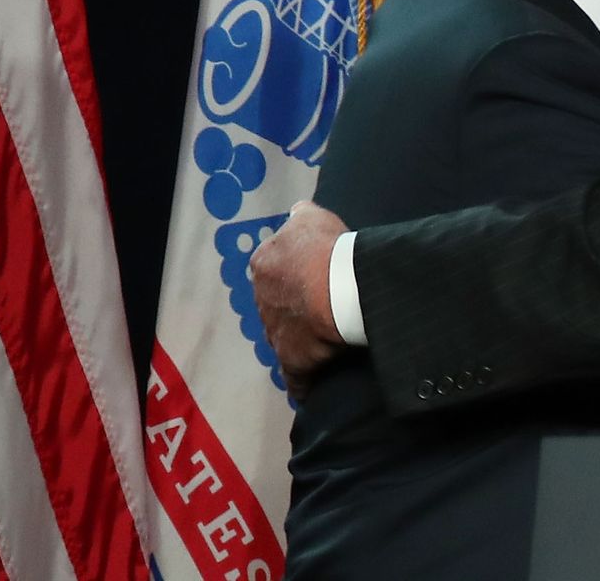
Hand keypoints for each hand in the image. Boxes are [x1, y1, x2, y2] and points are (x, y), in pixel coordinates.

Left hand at [248, 201, 347, 396]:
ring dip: (299, 338)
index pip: (271, 267)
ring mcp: (274, 332)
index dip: (292, 270)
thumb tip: (295, 213)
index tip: (311, 273)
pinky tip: (312, 385)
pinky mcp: (291, 360)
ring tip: (323, 340)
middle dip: (292, 305)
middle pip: (276, 303)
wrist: (338, 288)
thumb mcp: (313, 216)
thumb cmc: (326, 248)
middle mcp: (261, 299)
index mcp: (263, 264)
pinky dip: (302, 381)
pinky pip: (296, 375)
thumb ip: (301, 215)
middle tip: (320, 305)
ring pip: (284, 336)